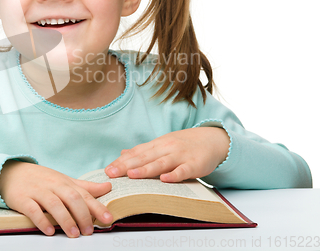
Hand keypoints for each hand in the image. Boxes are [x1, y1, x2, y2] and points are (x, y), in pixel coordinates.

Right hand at [0, 161, 112, 236]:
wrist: (11, 172)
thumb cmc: (41, 179)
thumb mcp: (64, 180)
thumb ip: (85, 187)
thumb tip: (108, 187)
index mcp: (65, 182)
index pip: (84, 195)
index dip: (97, 207)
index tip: (108, 219)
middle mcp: (53, 186)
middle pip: (72, 198)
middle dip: (83, 215)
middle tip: (89, 231)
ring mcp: (38, 191)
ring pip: (54, 204)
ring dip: (65, 219)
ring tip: (73, 234)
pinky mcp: (22, 199)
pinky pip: (33, 209)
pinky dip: (42, 220)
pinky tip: (49, 231)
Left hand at [105, 127, 229, 181]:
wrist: (212, 139)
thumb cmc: (184, 145)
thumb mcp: (162, 144)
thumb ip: (143, 151)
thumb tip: (122, 154)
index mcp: (157, 145)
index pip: (136, 153)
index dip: (121, 162)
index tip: (107, 170)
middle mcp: (166, 148)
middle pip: (144, 158)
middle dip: (126, 166)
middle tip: (111, 174)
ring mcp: (180, 155)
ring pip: (161, 163)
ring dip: (146, 169)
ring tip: (131, 175)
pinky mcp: (195, 164)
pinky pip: (184, 170)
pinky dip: (175, 175)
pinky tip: (165, 179)